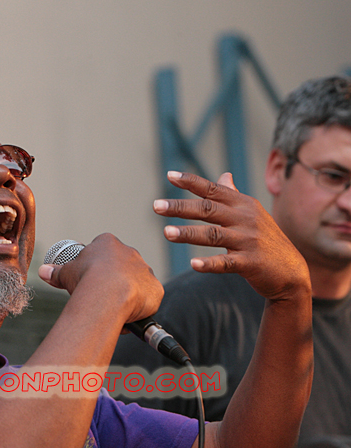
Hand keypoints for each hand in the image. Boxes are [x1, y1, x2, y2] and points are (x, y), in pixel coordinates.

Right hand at [38, 233, 163, 325]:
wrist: (107, 294)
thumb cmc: (86, 279)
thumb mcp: (66, 273)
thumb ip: (56, 271)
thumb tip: (43, 271)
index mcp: (108, 244)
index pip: (104, 251)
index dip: (96, 266)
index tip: (90, 278)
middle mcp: (130, 253)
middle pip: (122, 266)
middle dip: (113, 280)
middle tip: (100, 295)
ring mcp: (145, 270)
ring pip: (136, 283)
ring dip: (127, 294)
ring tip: (113, 308)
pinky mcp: (155, 288)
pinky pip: (148, 298)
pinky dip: (140, 307)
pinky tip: (127, 314)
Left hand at [154, 171, 309, 300]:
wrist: (291, 272)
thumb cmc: (265, 240)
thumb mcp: (252, 214)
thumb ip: (234, 196)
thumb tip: (223, 175)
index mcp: (242, 204)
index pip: (213, 190)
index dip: (191, 182)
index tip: (169, 175)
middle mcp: (245, 219)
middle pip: (208, 209)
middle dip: (180, 207)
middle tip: (156, 206)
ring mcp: (248, 241)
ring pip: (213, 235)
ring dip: (188, 233)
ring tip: (166, 232)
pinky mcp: (251, 263)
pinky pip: (226, 263)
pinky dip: (209, 263)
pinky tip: (193, 264)